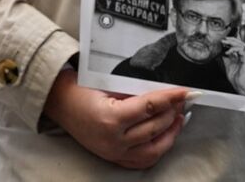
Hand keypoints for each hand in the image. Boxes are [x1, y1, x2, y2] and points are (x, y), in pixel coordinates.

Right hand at [44, 70, 188, 169]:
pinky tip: (165, 137)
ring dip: (170, 133)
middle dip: (173, 112)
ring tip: (178, 118)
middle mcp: (114, 139)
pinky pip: (143, 160)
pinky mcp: (112, 157)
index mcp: (111, 117)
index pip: (150, 107)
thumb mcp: (106, 84)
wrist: (58, 101)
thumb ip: (134, 91)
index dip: (171, 98)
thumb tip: (163, 94)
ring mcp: (113, 152)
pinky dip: (158, 149)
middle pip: (155, 127)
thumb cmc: (79, 88)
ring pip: (154, 148)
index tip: (186, 91)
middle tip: (182, 101)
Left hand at [220, 36, 244, 94]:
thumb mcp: (228, 65)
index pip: (237, 45)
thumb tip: (220, 52)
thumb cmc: (235, 78)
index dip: (230, 41)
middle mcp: (244, 57)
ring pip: (242, 45)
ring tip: (225, 43)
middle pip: (241, 43)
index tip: (222, 40)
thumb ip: (226, 58)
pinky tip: (228, 52)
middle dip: (232, 40)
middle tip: (223, 40)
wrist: (240, 86)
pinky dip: (234, 49)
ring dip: (233, 42)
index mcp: (240, 57)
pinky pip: (242, 51)